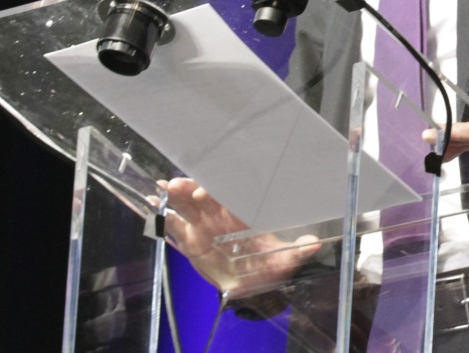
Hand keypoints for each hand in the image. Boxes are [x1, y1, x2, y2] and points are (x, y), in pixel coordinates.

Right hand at [157, 178, 319, 295]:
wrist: (251, 285)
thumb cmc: (268, 265)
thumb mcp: (284, 259)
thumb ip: (297, 251)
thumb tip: (315, 243)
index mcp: (242, 213)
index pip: (231, 195)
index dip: (220, 189)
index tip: (209, 189)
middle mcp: (221, 215)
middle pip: (204, 196)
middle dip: (192, 188)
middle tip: (179, 184)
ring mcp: (203, 226)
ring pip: (187, 206)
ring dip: (176, 197)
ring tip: (165, 189)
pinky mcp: (190, 240)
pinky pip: (175, 226)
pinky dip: (164, 218)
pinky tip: (153, 206)